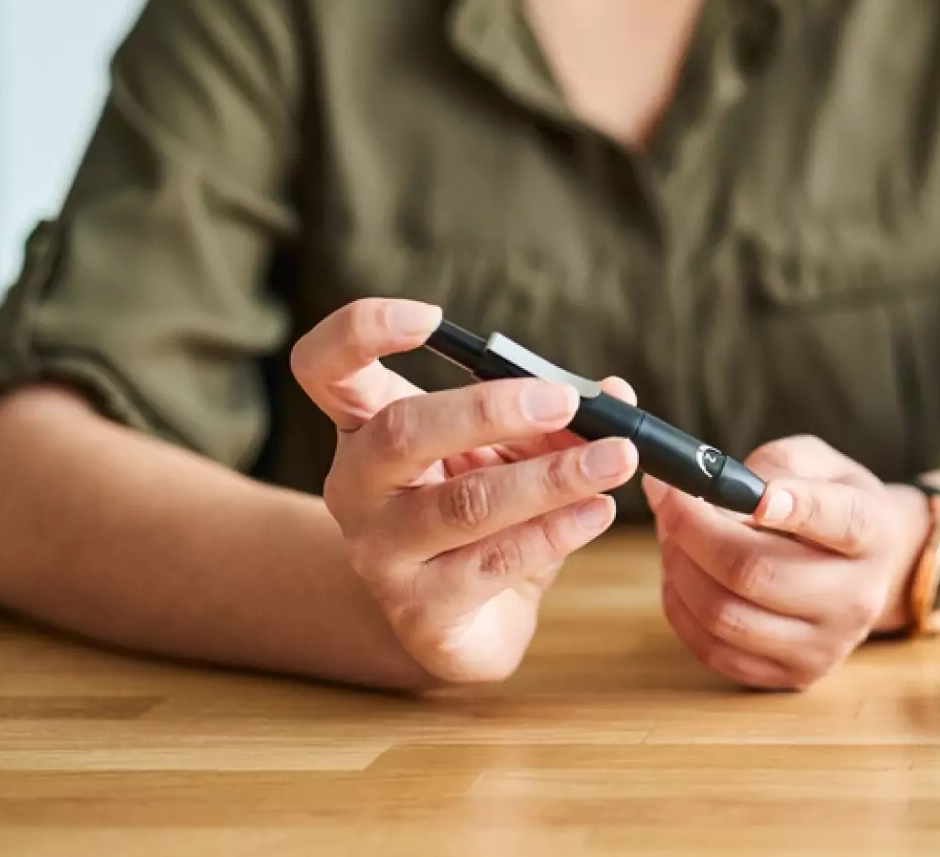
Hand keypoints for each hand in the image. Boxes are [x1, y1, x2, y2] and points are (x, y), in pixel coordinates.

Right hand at [290, 297, 638, 683]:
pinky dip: (557, 531)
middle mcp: (356, 487)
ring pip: (464, 504)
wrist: (463, 621)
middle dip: (489, 409)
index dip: (364, 331)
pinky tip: (598, 510)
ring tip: (614, 458)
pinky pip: (495, 561)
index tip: (432, 317)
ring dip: (550, 477)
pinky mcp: (420, 611)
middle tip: (564, 401)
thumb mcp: (512, 452)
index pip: (324, 366)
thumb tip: (613, 394)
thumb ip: (551, 418)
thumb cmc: (482, 516)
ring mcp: (380, 553)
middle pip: (400, 432)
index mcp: (363, 427)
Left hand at [644, 435, 929, 690]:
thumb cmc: (830, 502)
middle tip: (667, 498)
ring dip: (679, 568)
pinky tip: (681, 575)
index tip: (755, 495)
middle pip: (755, 572)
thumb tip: (716, 490)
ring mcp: (826, 644)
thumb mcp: (819, 463)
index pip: (838, 521)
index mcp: (871, 531)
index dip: (794, 506)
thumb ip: (776, 465)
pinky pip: (715, 650)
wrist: (872, 566)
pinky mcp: (794, 674)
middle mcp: (855, 596)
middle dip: (692, 530)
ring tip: (670, 536)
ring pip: (725, 616)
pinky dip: (682, 608)